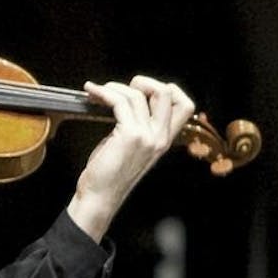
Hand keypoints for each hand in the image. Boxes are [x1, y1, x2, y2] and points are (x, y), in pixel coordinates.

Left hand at [66, 76, 194, 241]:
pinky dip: (104, 92)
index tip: (142, 90)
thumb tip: (127, 99)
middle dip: (142, 81)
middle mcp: (160, 137)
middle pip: (166, 92)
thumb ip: (138, 126)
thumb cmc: (110, 173)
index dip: (167, 89)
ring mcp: (147, 136)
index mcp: (164, 139)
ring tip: (98, 91)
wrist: (100, 196)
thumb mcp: (133, 147)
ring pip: (137, 94)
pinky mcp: (130, 135)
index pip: (185, 105)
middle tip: (120, 89)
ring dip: (113, 87)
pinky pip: (120, 101)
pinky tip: (93, 93)